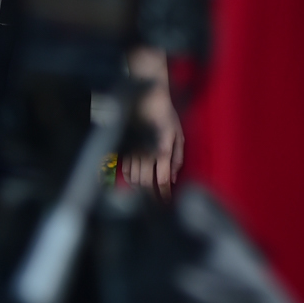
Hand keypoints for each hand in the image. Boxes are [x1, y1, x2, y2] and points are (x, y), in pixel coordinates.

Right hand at [121, 80, 183, 196]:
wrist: (146, 100)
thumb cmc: (166, 116)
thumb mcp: (179, 135)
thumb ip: (177, 158)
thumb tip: (174, 178)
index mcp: (162, 151)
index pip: (162, 180)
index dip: (163, 194)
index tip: (165, 202)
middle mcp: (146, 154)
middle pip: (145, 184)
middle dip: (150, 196)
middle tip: (155, 201)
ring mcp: (133, 152)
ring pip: (133, 180)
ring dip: (140, 189)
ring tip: (147, 193)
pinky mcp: (124, 150)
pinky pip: (124, 171)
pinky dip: (129, 179)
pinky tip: (135, 180)